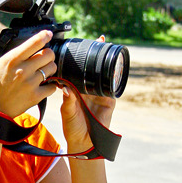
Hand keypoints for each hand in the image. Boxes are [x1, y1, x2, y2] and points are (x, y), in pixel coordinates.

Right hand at [0, 30, 57, 116]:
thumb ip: (11, 56)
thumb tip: (24, 49)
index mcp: (12, 59)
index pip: (34, 43)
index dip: (44, 36)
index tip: (48, 34)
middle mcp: (23, 69)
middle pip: (48, 54)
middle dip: (48, 54)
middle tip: (44, 59)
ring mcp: (31, 83)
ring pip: (52, 68)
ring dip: (49, 69)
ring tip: (43, 72)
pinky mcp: (35, 96)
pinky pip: (52, 86)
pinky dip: (49, 85)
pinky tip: (43, 85)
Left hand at [60, 36, 115, 150]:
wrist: (85, 143)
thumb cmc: (73, 128)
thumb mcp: (68, 113)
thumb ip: (68, 101)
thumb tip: (66, 88)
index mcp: (74, 90)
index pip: (75, 71)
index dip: (77, 59)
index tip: (77, 46)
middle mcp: (86, 89)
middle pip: (91, 69)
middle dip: (94, 55)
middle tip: (98, 39)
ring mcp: (99, 93)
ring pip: (102, 73)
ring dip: (105, 61)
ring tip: (106, 45)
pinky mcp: (109, 99)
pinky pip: (112, 85)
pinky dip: (114, 75)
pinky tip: (115, 65)